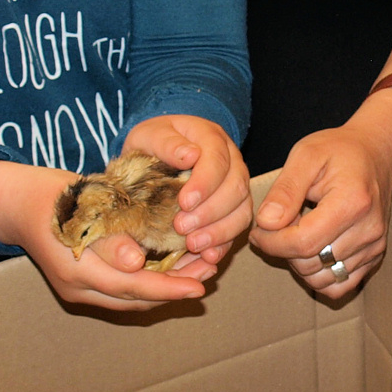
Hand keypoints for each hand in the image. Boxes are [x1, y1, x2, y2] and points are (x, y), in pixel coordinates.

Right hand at [0, 159, 224, 311]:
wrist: (17, 205)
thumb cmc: (54, 196)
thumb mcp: (82, 206)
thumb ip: (108, 236)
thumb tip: (137, 261)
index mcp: (77, 270)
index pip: (132, 287)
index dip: (170, 287)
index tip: (201, 283)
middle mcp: (77, 288)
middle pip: (136, 299)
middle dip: (175, 289)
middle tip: (210, 273)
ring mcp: (78, 291)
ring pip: (131, 300)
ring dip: (166, 289)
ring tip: (200, 271)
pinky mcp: (82, 287)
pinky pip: (122, 293)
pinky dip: (150, 285)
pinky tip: (174, 269)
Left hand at [123, 116, 251, 269]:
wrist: (158, 153)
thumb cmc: (152, 144)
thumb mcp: (149, 136)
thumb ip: (166, 143)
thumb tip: (189, 155)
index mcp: (211, 138)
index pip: (217, 159)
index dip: (205, 183)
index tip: (183, 202)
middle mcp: (232, 161)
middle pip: (235, 187)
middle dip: (210, 211)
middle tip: (181, 227)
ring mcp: (236, 185)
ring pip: (242, 211)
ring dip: (219, 231)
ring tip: (192, 244)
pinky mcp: (234, 208)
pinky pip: (237, 228)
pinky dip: (224, 244)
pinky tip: (208, 256)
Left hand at [252, 96, 391, 297]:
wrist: (377, 154)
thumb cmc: (338, 151)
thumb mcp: (306, 155)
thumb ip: (285, 190)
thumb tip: (266, 223)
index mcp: (352, 203)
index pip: (302, 243)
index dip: (271, 242)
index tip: (258, 229)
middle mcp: (368, 230)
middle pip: (310, 263)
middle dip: (282, 250)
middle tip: (274, 228)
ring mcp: (375, 247)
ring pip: (321, 279)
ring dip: (298, 264)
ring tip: (296, 235)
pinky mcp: (375, 257)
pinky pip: (339, 286)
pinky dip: (318, 276)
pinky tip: (312, 251)